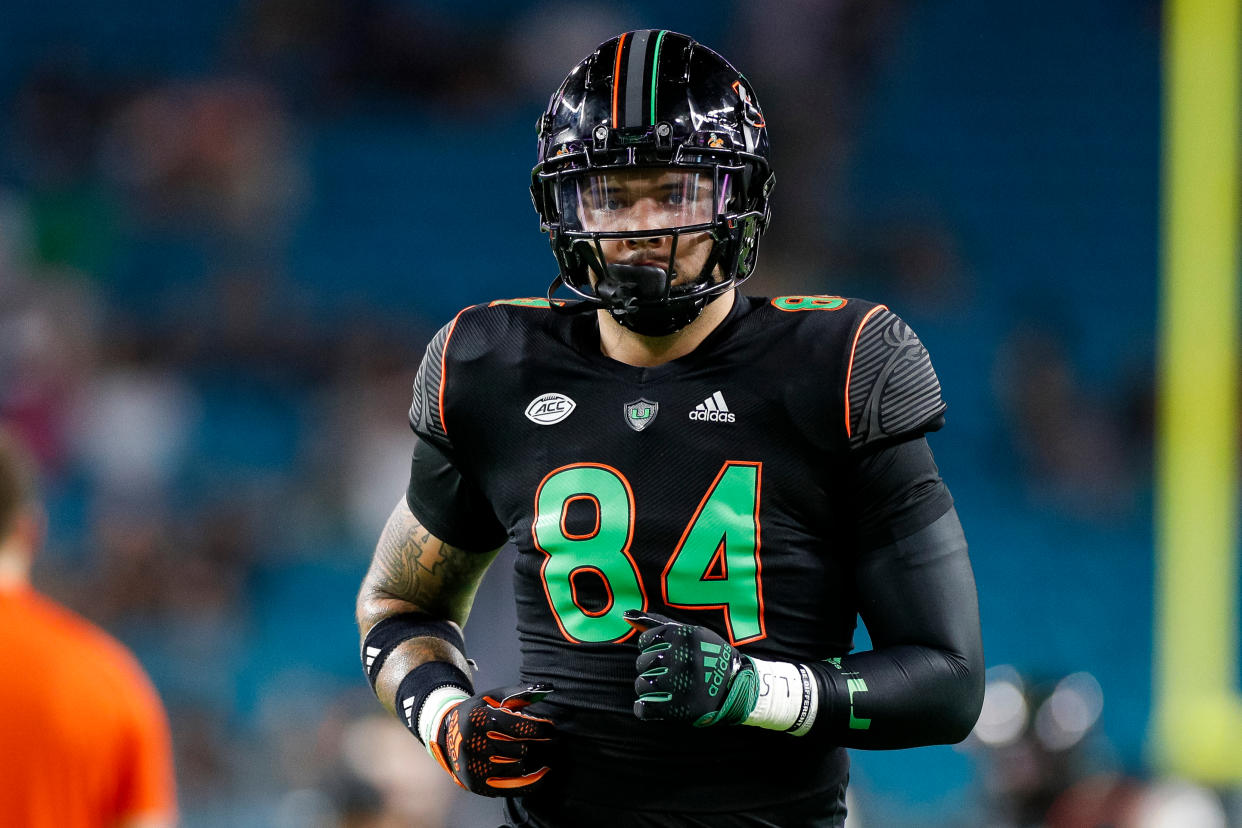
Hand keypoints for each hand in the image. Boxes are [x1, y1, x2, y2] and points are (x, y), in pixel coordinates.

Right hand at [429, 685, 555, 795]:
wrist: (446, 735)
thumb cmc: (477, 713)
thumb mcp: (493, 698)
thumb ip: (520, 693)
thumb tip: (546, 689)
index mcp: (479, 720)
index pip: (519, 728)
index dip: (541, 729)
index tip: (551, 729)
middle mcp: (474, 745)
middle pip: (521, 749)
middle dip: (539, 745)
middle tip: (551, 742)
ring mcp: (474, 767)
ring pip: (518, 767)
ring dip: (531, 760)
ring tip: (537, 753)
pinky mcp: (478, 784)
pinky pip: (511, 788)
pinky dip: (531, 783)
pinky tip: (542, 774)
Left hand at [624, 610, 758, 726]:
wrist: (735, 685)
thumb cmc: (709, 655)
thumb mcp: (693, 633)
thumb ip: (660, 624)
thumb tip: (627, 615)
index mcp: (684, 637)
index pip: (646, 642)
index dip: (651, 649)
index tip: (663, 654)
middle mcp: (681, 659)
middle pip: (642, 663)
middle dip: (649, 668)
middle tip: (665, 672)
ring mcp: (679, 684)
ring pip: (641, 685)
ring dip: (648, 688)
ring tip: (663, 688)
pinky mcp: (677, 708)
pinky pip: (643, 708)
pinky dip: (645, 708)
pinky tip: (656, 704)